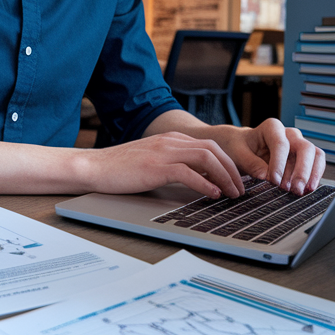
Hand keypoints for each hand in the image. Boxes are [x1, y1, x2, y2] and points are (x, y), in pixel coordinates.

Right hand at [78, 132, 246, 199]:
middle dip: (232, 170)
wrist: (94, 167)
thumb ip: (174, 165)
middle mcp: (170, 141)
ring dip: (224, 177)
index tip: (236, 180)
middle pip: (213, 150)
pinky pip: (188, 173)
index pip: (210, 146)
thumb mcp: (152, 162)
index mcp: (171, 139)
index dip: (228, 163)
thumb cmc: (120, 169)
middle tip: (240, 189)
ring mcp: (163, 152)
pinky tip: (212, 195)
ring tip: (231, 193)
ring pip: (206, 158)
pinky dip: (205, 184)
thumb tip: (199, 180)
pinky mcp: (155, 167)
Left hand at [217, 119, 324, 195]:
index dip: (279, 163)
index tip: (273, 181)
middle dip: (302, 171)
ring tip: (302, 192)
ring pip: (315, 156)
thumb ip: (250, 163)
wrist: (240, 148)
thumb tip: (265, 175)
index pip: (281, 144)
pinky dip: (313, 178)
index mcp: (272, 127)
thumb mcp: (236, 153)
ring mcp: (298, 145)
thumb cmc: (237, 148)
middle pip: (305, 148)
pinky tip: (306, 191)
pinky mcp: (303, 158)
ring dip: (311, 175)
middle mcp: (289, 134)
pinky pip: (316, 165)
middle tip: (294, 189)